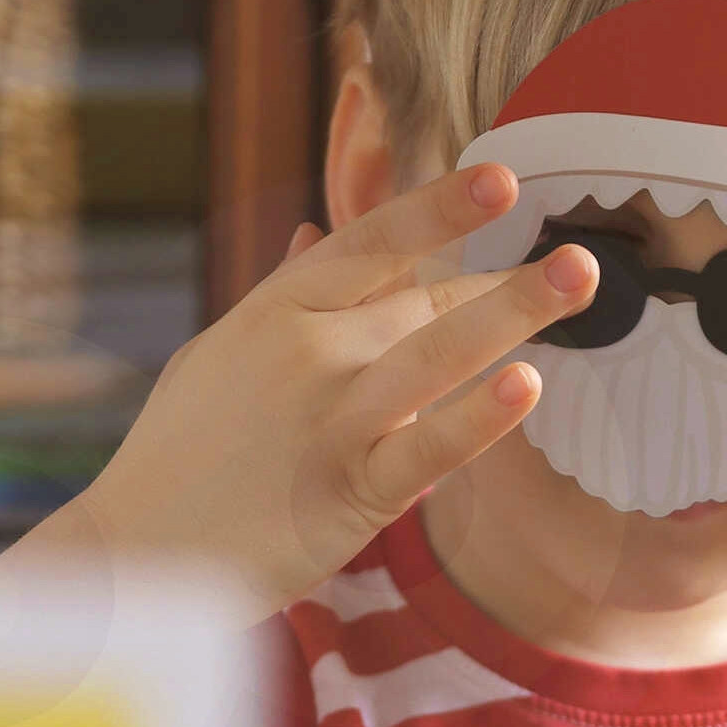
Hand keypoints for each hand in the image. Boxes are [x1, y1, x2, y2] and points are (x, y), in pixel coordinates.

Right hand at [76, 166, 593, 620]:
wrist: (139, 549)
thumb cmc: (183, 451)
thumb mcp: (220, 354)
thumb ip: (280, 293)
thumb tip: (315, 231)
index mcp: (278, 309)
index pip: (372, 241)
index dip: (441, 207)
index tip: (503, 178)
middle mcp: (309, 350)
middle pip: (426, 301)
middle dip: (507, 280)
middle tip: (586, 259)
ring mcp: (331, 418)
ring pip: (438, 355)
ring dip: (514, 315)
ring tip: (576, 282)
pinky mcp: (349, 491)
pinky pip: (428, 448)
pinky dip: (477, 418)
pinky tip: (525, 388)